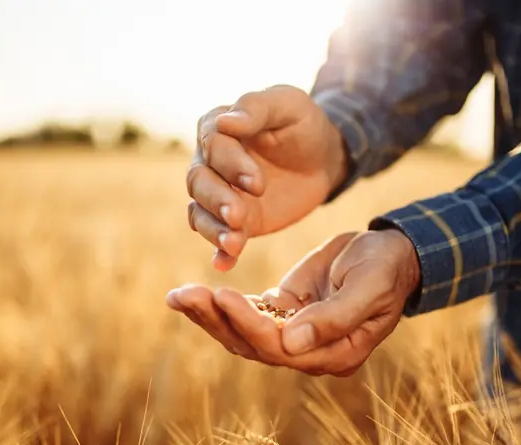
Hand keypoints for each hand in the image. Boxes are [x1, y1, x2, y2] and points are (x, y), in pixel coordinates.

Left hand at [165, 229, 419, 376]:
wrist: (392, 252)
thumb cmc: (387, 268)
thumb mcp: (369, 287)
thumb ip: (335, 317)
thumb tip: (291, 343)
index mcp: (336, 353)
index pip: (283, 348)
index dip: (250, 325)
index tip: (222, 296)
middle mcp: (311, 352)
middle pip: (254, 345)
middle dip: (217, 320)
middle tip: (183, 296)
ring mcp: (295, 333)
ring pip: (244, 332)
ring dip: (210, 315)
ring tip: (177, 296)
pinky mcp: (284, 310)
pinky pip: (246, 312)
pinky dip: (219, 305)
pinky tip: (191, 294)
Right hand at [187, 85, 348, 271]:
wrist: (323, 159)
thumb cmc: (303, 124)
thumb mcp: (288, 105)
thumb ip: (256, 108)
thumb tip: (225, 122)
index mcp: (216, 128)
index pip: (212, 146)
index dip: (231, 165)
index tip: (257, 182)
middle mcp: (210, 163)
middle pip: (198, 182)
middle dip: (217, 200)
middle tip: (238, 216)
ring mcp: (220, 195)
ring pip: (200, 213)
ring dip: (213, 230)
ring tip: (234, 244)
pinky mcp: (236, 221)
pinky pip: (218, 238)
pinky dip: (219, 252)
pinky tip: (225, 263)